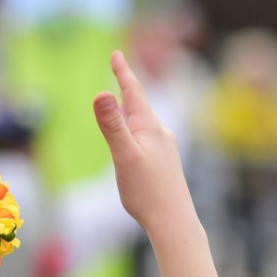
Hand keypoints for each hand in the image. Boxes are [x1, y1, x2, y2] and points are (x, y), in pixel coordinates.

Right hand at [94, 51, 217, 276]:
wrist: (174, 222)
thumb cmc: (148, 192)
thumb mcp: (124, 156)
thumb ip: (112, 125)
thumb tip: (101, 93)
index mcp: (150, 128)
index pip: (134, 93)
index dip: (123, 72)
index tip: (116, 54)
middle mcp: (161, 134)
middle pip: (140, 104)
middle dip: (128, 86)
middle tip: (119, 69)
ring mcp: (165, 149)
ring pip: (144, 122)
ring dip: (131, 108)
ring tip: (122, 100)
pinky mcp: (164, 164)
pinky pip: (147, 137)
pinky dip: (136, 128)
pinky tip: (134, 139)